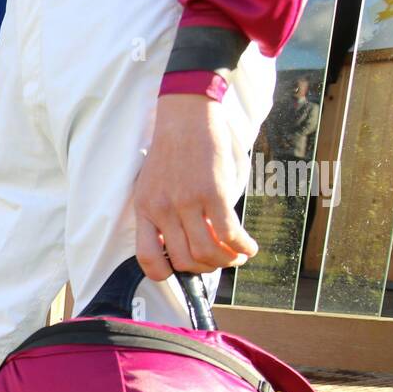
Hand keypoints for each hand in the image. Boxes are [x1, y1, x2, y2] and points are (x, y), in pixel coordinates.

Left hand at [132, 94, 255, 279]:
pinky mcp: (213, 192)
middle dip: (205, 269)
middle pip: (184, 260)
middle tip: (217, 261)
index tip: (182, 270)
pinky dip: (242, 247)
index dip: (166, 274)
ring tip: (235, 256)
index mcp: (144, 211)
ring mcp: (187, 202)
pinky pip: (229, 233)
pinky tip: (248, 247)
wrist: (185, 118)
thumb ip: (160, 216)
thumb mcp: (151, 187)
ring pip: (207, 253)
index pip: (147, 259)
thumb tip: (181, 246)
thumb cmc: (170, 153)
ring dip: (225, 261)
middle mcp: (162, 210)